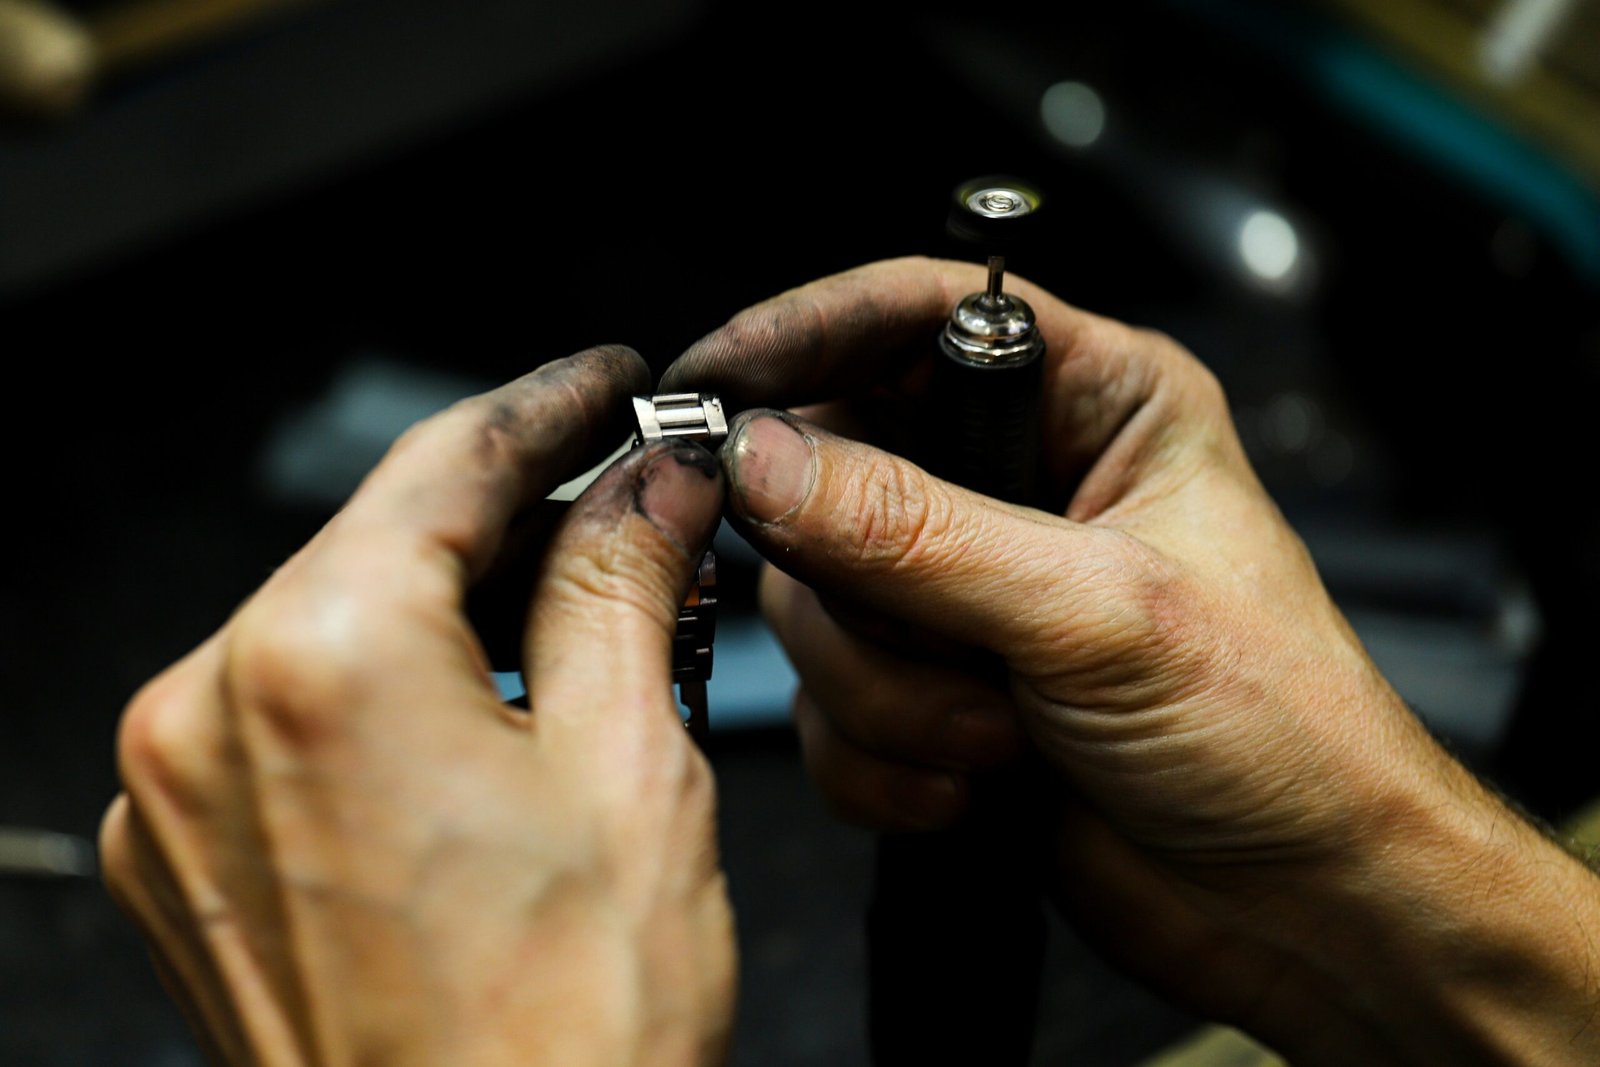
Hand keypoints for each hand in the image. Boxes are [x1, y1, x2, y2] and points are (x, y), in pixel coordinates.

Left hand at [99, 346, 735, 1066]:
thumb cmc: (567, 1031)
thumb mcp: (634, 763)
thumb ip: (625, 582)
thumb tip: (648, 483)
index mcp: (319, 662)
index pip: (447, 460)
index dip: (551, 404)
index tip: (609, 386)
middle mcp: (206, 715)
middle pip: (382, 540)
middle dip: (513, 513)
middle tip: (627, 505)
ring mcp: (174, 797)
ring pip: (333, 623)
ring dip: (454, 603)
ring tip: (576, 618)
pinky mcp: (181, 861)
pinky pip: (287, 715)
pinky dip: (386, 688)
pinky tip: (483, 711)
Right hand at [664, 258, 1599, 1063]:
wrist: (1302, 907)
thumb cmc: (1281, 734)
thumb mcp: (1094, 612)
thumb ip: (916, 532)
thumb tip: (768, 458)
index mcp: (1093, 405)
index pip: (916, 315)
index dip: (805, 333)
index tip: (715, 379)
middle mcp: (1019, 487)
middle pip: (833, 472)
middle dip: (865, 586)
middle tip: (935, 637)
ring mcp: (968, 595)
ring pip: (818, 605)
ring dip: (889, 692)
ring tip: (999, 729)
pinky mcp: (936, 693)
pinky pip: (829, 706)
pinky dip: (885, 758)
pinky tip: (980, 781)